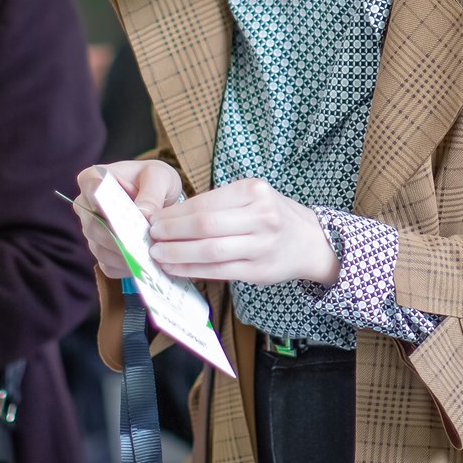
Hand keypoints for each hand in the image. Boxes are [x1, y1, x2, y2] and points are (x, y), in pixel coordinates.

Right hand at [74, 159, 185, 278]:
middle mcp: (85, 205)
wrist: (160, 197)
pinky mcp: (101, 249)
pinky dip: (125, 268)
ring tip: (146, 259)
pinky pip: (108, 265)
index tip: (120, 212)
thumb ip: (151, 194)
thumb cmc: (155, 180)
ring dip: (123, 256)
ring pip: (99, 249)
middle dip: (117, 238)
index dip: (103, 200)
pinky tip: (143, 267)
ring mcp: (91, 230)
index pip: (91, 187)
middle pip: (94, 226)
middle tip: (139, 246)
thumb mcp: (159, 178)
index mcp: (94, 178)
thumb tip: (143, 214)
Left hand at [148, 178, 338, 286]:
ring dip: (177, 254)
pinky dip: (191, 271)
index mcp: (254, 191)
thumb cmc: (273, 216)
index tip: (154, 218)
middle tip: (151, 236)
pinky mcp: (258, 271)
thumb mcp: (252, 197)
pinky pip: (218, 271)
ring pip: (210, 251)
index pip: (205, 203)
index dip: (174, 213)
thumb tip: (170, 216)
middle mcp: (261, 216)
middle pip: (205, 225)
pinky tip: (175, 269)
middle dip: (172, 232)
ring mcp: (261, 245)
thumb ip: (218, 204)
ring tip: (157, 254)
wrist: (311, 241)